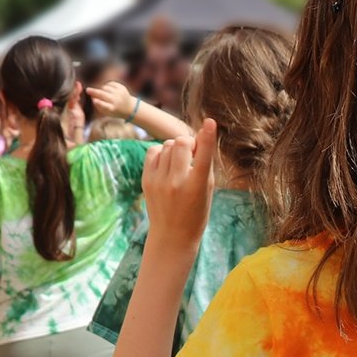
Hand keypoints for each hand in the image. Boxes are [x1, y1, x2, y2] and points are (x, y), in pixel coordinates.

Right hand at [88, 81, 137, 119]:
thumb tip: (92, 97)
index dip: (99, 103)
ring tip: (100, 91)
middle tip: (87, 90)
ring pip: (106, 88)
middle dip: (94, 91)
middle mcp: (117, 101)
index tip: (93, 100)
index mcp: (113, 109)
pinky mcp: (122, 88)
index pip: (105, 106)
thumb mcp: (107, 113)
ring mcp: (120, 93)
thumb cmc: (115, 111)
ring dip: (101, 89)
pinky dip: (107, 85)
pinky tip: (106, 88)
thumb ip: (99, 106)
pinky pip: (111, 83)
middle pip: (104, 95)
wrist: (130, 108)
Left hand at [141, 118, 217, 247]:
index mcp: (196, 187)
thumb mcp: (207, 190)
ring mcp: (158, 181)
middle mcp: (176, 182)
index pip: (204, 157)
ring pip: (167, 145)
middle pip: (181, 142)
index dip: (207, 137)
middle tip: (193, 155)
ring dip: (176, 149)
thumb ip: (205, 164)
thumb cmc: (197, 211)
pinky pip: (153, 151)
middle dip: (189, 143)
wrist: (172, 235)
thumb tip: (201, 135)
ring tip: (180, 164)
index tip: (210, 121)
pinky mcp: (146, 179)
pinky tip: (167, 165)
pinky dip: (161, 153)